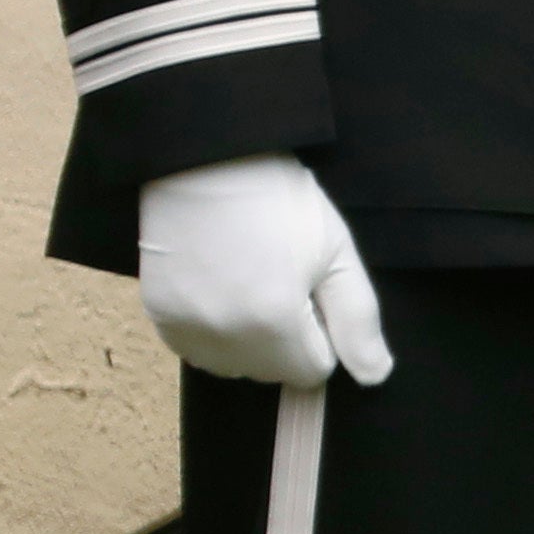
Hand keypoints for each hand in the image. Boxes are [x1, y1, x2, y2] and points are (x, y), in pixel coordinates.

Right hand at [137, 153, 388, 387]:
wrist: (203, 158)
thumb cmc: (276, 197)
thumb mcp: (334, 250)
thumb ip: (358, 320)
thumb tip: (374, 376)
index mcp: (276, 322)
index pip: (313, 370)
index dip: (321, 332)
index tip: (311, 290)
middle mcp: (227, 338)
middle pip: (273, 371)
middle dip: (286, 339)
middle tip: (279, 277)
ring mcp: (188, 329)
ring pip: (234, 366)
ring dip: (248, 340)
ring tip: (248, 279)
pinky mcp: (159, 316)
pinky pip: (197, 349)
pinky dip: (212, 330)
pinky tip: (218, 286)